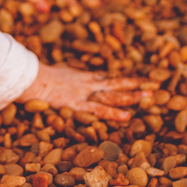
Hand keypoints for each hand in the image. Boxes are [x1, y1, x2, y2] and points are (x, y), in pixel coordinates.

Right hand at [17, 62, 144, 120]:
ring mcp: (85, 94)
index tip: (138, 81)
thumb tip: (65, 70)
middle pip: (115, 85)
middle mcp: (88, 84)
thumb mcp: (58, 71)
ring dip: (130, 96)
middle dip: (133, 86)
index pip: (108, 79)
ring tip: (146, 97)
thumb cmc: (41, 76)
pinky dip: (113, 113)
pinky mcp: (79, 105)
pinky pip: (99, 109)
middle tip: (152, 86)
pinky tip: (126, 116)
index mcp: (84, 77)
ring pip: (111, 95)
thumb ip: (66, 72)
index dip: (123, 81)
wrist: (34, 80)